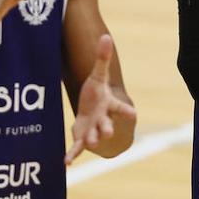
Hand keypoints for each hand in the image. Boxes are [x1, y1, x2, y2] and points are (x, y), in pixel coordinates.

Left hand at [65, 34, 136, 164]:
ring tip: (90, 144)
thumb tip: (105, 35)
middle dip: (107, 129)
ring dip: (91, 141)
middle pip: (107, 125)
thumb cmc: (96, 93)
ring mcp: (93, 130)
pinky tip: (66, 163)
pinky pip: (77, 148)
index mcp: (110, 106)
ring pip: (93, 137)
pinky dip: (72, 155)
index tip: (133, 113)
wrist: (91, 110)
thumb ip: (102, 58)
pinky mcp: (81, 137)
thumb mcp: (98, 75)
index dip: (127, 110)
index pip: (121, 108)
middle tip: (107, 132)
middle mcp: (103, 120)